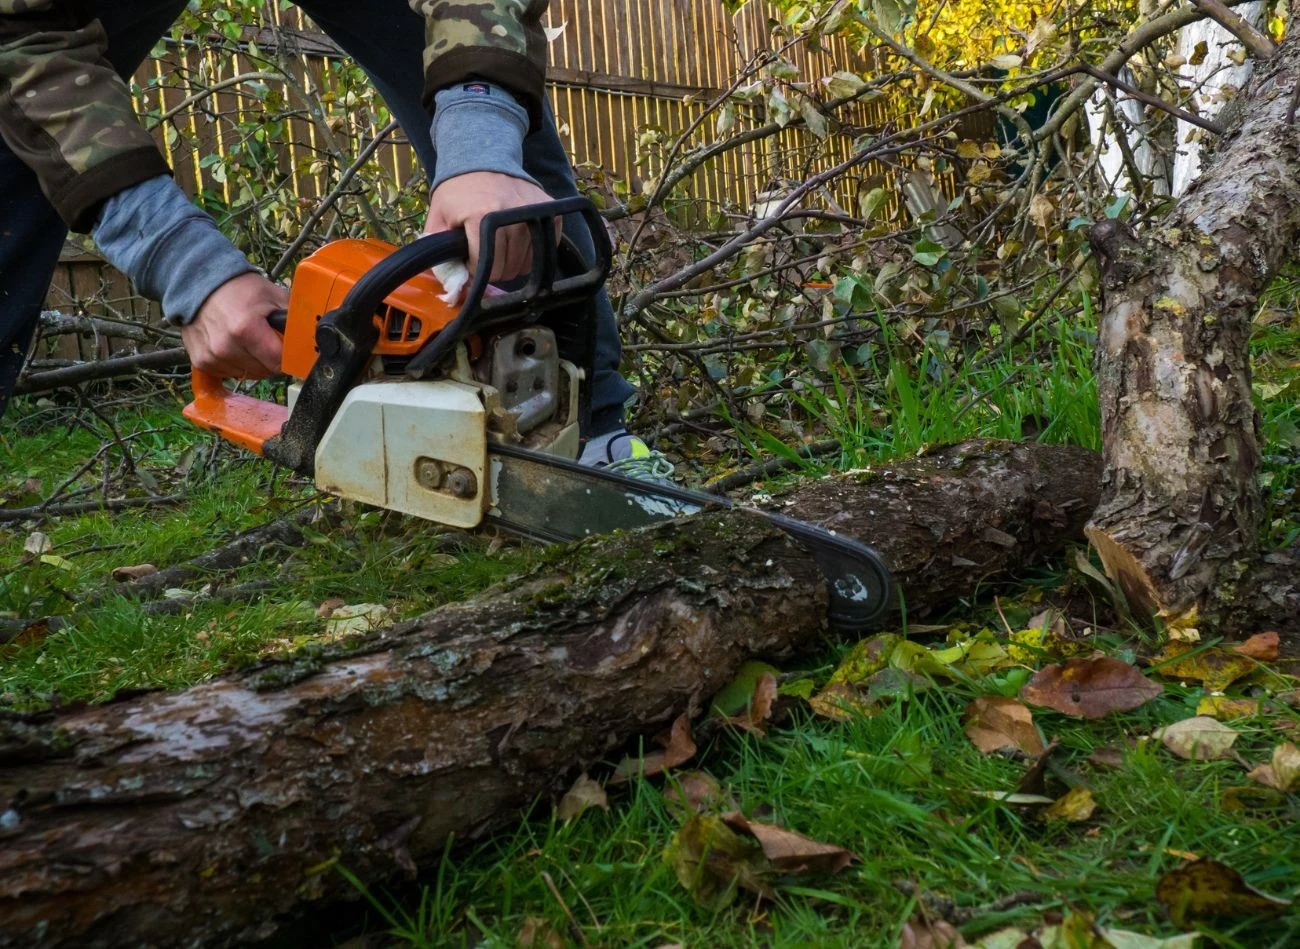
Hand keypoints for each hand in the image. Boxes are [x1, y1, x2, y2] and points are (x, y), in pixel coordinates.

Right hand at [182, 272, 287, 378]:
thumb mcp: (274, 296)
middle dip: (271, 358)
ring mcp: (211, 357)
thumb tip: (313, 338)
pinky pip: (231, 373)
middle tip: (267, 339)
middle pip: (265, 371)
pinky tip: (234, 345)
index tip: (288, 349)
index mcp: (246, 329)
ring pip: (250, 375)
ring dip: (254, 362)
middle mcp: (226, 347)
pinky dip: (237, 363)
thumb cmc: (239, 289)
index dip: (288, 357)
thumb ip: (295, 319)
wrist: (199, 284)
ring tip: (249, 339)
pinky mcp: (201, 362)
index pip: (279, 362)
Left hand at [424, 172, 558, 281]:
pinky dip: (532, 253)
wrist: (483, 157)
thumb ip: (438, 249)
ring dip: (513, 262)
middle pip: (507, 267)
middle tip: (484, 253)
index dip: (474, 268)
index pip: (485, 266)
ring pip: (527, 263)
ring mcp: (533, 211)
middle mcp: (511, 213)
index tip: (469, 258)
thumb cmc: (458, 191)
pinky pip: (545, 248)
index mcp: (481, 215)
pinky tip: (517, 242)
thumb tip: (451, 282)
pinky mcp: (550, 209)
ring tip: (500, 247)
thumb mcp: (438, 217)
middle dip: (493, 268)